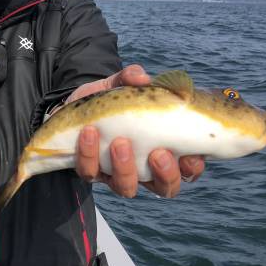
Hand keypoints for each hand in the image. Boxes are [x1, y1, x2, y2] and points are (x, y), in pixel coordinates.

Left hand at [71, 64, 205, 197]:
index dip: (192, 168)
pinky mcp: (90, 170)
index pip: (187, 169)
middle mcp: (143, 168)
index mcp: (162, 149)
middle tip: (158, 153)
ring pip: (127, 187)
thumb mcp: (120, 85)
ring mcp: (116, 173)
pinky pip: (90, 172)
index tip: (191, 156)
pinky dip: (90, 154)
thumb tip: (142, 77)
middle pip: (165, 188)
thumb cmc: (108, 100)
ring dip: (125, 167)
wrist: (73, 107)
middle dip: (166, 175)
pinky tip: (89, 133)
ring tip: (120, 142)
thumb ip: (130, 78)